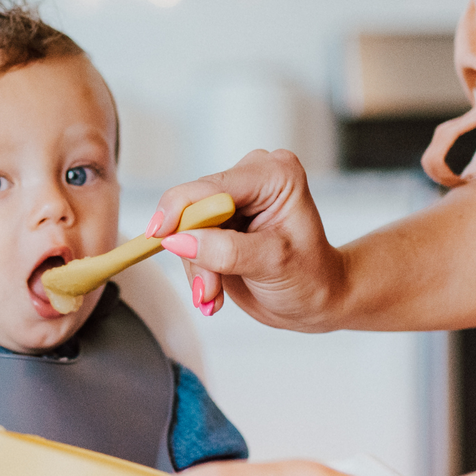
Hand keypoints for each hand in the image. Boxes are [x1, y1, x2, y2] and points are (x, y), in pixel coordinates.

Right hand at [145, 151, 346, 330]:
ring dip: (197, 268)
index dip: (180, 208)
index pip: (212, 185)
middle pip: (194, 207)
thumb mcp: (272, 264)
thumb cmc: (311, 278)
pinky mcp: (220, 221)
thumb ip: (226, 250)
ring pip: (187, 228)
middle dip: (195, 252)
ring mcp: (234, 200)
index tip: (159, 235)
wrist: (316, 300)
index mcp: (274, 175)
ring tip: (213, 296)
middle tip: (208, 290)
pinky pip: (189, 240)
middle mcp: (251, 179)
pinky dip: (198, 270)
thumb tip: (179, 240)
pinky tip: (215, 292)